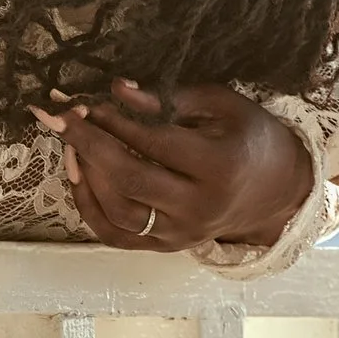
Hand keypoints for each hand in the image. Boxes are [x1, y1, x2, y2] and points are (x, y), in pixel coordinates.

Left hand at [33, 79, 314, 250]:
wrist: (277, 190)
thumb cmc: (249, 137)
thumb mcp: (223, 105)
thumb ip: (171, 99)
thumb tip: (118, 90)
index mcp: (221, 166)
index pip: (156, 143)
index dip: (117, 121)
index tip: (88, 101)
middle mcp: (201, 206)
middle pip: (130, 179)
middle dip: (89, 145)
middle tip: (61, 118)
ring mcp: (182, 233)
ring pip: (118, 212)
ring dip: (86, 175)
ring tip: (72, 144)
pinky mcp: (167, 247)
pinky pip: (116, 235)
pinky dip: (89, 207)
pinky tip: (79, 176)